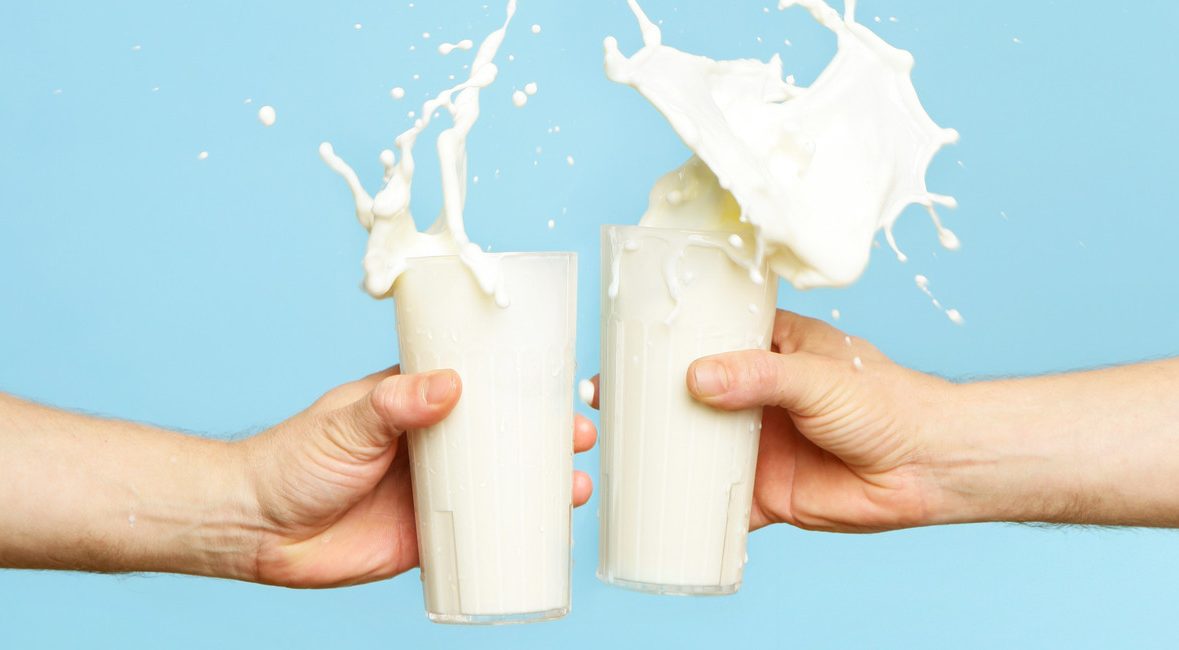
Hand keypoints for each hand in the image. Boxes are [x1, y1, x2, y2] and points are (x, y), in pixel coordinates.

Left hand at [242, 366, 596, 586]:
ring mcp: (433, 490)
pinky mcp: (427, 536)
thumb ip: (395, 403)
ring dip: (542, 484)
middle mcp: (432, 444)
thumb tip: (449, 384)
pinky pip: (481, 533)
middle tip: (580, 436)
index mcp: (414, 403)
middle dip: (547, 435)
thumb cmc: (293, 460)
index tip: (560, 381)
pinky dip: (514, 532)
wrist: (257, 530)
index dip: (520, 384)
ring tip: (576, 487)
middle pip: (502, 435)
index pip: (478, 384)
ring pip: (500, 484)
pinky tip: (546, 532)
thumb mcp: (347, 422)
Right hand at [591, 310, 951, 533]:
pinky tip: (651, 504)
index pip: (709, 335)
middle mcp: (757, 394)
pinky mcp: (763, 492)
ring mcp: (757, 443)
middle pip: (691, 393)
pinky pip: (716, 501)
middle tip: (605, 397)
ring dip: (661, 448)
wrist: (927, 468)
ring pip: (696, 446)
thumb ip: (758, 376)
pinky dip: (688, 506)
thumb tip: (696, 378)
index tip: (626, 342)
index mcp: (771, 349)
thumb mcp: (817, 376)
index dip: (669, 339)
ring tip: (613, 445)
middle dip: (650, 396)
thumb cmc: (887, 403)